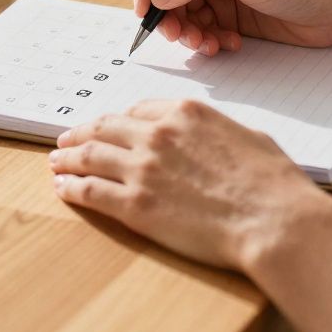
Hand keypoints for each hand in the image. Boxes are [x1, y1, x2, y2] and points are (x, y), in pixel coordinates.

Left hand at [49, 99, 331, 271]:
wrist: (275, 221)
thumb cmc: (274, 184)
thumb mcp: (247, 137)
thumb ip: (217, 131)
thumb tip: (211, 137)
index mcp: (186, 113)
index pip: (137, 111)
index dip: (116, 121)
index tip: (106, 127)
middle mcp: (158, 135)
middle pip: (105, 128)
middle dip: (81, 133)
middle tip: (65, 140)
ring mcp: (143, 169)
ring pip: (90, 156)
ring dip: (68, 158)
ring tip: (56, 163)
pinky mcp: (135, 205)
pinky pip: (90, 191)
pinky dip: (72, 188)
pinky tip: (63, 189)